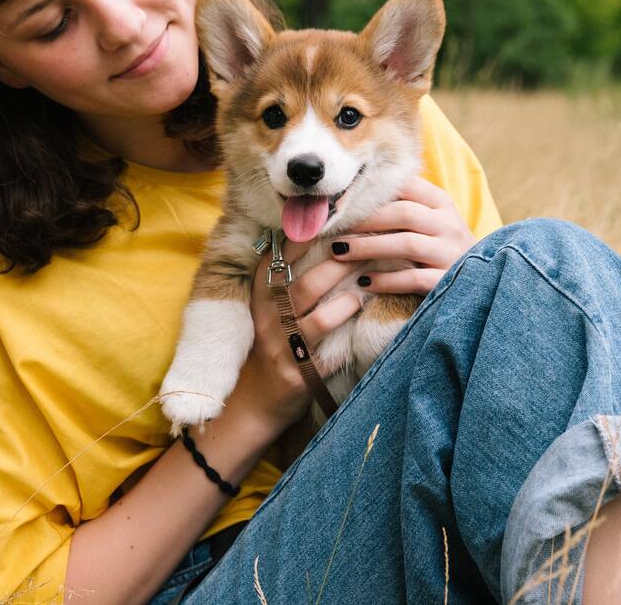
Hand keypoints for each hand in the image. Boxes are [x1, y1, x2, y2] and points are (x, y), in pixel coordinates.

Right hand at [227, 239, 361, 432]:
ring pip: (317, 319)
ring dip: (346, 300)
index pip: (279, 260)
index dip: (305, 239)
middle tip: (365, 246)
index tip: (333, 221)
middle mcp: (267, 320)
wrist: (254, 398)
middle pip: (304, 286)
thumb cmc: (271, 341)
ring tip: (366, 285)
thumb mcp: (268, 305)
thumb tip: (311, 232)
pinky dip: (348, 339)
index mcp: (260, 296)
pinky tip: (363, 321)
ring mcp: (281, 349)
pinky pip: (327, 356)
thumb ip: (284, 273)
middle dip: (337, 264)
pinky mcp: (297, 376)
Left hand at [329, 176, 475, 294]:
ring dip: (368, 247)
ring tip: (339, 253)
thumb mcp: (429, 220)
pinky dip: (387, 280)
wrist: (482, 282)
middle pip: (403, 213)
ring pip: (407, 244)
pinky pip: (414, 278)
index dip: (372, 190)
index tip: (341, 198)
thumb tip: (354, 194)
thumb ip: (401, 206)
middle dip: (364, 220)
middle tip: (333, 227)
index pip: (406, 186)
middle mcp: (449, 224)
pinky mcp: (449, 281)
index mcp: (441, 203)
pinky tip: (364, 282)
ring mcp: (452, 253)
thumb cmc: (440, 247)